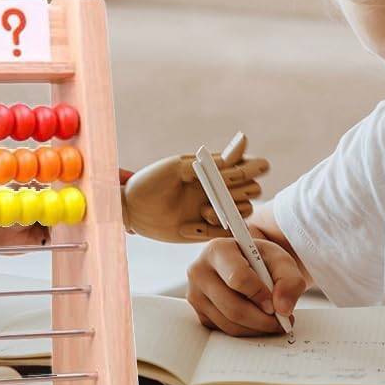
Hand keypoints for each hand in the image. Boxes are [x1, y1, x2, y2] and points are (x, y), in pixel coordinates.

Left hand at [121, 132, 269, 242]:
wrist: (131, 209)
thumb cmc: (151, 182)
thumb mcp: (178, 167)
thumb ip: (210, 163)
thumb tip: (239, 150)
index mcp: (215, 169)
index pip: (249, 164)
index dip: (254, 166)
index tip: (237, 170)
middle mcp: (219, 188)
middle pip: (253, 189)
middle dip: (240, 190)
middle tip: (218, 191)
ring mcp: (215, 209)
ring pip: (244, 211)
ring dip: (228, 211)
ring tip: (202, 211)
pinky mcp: (207, 231)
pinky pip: (224, 233)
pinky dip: (209, 230)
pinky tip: (184, 228)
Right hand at [186, 235, 307, 336]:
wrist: (245, 264)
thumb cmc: (260, 259)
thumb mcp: (280, 260)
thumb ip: (289, 280)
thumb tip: (283, 308)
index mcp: (218, 250)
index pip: (237, 279)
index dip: (260, 295)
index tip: (275, 304)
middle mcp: (200, 271)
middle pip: (233, 307)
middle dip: (263, 320)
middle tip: (281, 321)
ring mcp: (195, 294)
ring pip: (229, 323)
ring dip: (257, 328)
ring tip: (272, 320)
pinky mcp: (199, 312)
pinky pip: (224, 331)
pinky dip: (246, 331)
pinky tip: (257, 320)